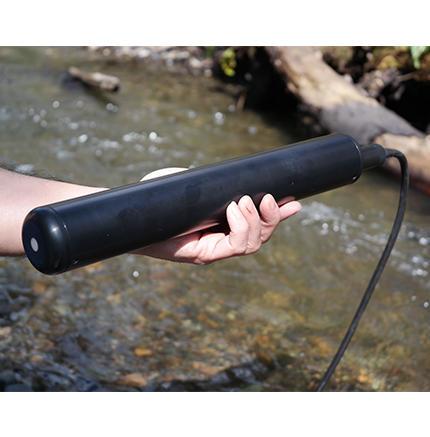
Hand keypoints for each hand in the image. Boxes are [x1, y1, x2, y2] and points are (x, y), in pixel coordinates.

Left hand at [136, 168, 301, 263]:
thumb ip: (218, 187)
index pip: (257, 227)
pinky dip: (240, 227)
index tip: (294, 204)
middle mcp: (221, 243)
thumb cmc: (162, 198)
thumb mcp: (196, 187)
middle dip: (271, 219)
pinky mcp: (202, 255)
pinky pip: (233, 247)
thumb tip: (241, 179)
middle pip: (259, 238)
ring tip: (243, 202)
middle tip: (268, 198)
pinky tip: (234, 210)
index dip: (277, 218)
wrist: (134, 213)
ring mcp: (213, 251)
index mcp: (224, 228)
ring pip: (250, 245)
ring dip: (254, 222)